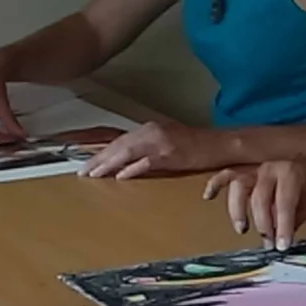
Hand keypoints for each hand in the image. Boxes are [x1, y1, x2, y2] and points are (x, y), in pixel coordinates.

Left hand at [81, 118, 229, 179]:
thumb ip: (148, 149)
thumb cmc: (199, 147)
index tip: (88, 164)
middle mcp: (152, 132)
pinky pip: (147, 162)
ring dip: (108, 164)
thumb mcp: (169, 143)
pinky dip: (132, 168)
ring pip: (127, 151)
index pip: (120, 141)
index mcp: (150, 129)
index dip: (102, 153)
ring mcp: (162, 142)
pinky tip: (121, 176)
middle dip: (99, 159)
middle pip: (119, 145)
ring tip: (94, 174)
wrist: (223, 144)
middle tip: (82, 172)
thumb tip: (129, 162)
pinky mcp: (172, 154)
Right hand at [207, 158, 305, 249]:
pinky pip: (226, 174)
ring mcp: (255, 166)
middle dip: (263, 224)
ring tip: (242, 229)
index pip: (284, 203)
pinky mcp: (245, 169)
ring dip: (238, 210)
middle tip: (267, 242)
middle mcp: (271, 167)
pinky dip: (215, 184)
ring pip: (239, 187)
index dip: (282, 227)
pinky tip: (208, 197)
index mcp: (292, 173)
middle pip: (260, 198)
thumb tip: (277, 237)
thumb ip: (295, 218)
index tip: (281, 246)